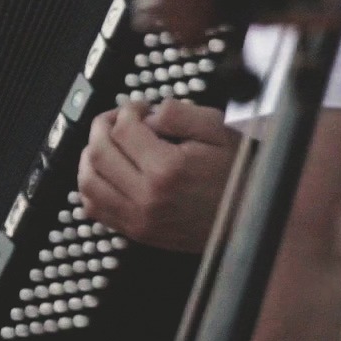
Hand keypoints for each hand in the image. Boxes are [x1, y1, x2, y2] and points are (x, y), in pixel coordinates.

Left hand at [77, 99, 239, 252]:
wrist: (251, 221)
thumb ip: (179, 114)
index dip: (127, 110)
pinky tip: (106, 173)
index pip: (123, 130)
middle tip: (118, 119)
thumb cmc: (237, 175)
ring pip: (89, 182)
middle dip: (103, 127)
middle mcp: (147, 197)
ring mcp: (139, 219)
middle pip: (99, 153)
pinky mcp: (137, 233)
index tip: (140, 108)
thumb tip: (147, 113)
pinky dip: (91, 187)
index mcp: (167, 169)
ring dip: (90, 156)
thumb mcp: (219, 132)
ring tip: (108, 143)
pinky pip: (94, 209)